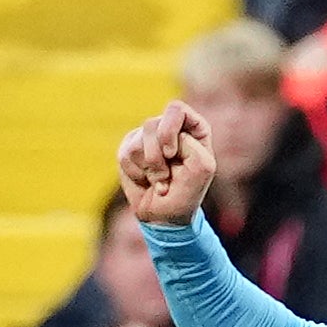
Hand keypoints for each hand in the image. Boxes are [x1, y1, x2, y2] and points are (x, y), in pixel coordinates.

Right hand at [113, 100, 219, 224]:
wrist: (165, 216)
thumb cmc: (188, 192)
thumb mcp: (201, 168)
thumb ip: (189, 144)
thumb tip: (159, 137)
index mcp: (192, 128)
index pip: (176, 109)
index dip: (169, 130)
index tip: (171, 154)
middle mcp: (169, 128)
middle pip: (152, 125)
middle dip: (156, 157)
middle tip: (166, 177)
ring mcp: (148, 138)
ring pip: (137, 143)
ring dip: (149, 169)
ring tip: (159, 181)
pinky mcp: (129, 149)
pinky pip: (125, 155)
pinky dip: (136, 174)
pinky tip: (146, 181)